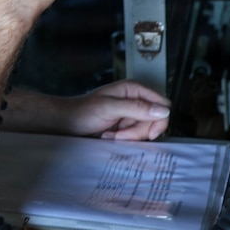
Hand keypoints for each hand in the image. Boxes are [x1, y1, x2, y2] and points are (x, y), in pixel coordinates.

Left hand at [55, 80, 171, 140]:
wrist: (66, 123)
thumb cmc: (81, 111)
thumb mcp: (108, 107)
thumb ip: (135, 107)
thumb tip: (162, 110)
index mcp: (133, 90)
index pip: (163, 105)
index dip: (158, 120)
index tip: (147, 132)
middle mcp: (135, 101)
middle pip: (155, 122)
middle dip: (138, 132)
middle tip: (119, 134)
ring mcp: (130, 115)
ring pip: (146, 132)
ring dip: (128, 137)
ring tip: (110, 134)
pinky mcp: (126, 127)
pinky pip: (136, 138)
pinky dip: (125, 140)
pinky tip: (110, 137)